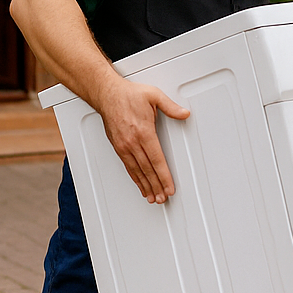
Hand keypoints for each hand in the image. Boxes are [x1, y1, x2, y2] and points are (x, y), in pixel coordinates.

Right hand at [98, 78, 190, 202]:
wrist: (107, 94)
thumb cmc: (129, 94)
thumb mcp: (154, 95)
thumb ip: (171, 107)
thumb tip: (184, 113)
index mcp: (143, 132)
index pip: (157, 160)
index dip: (164, 176)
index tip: (169, 187)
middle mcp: (132, 142)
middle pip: (147, 169)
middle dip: (156, 186)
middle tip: (163, 198)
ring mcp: (124, 146)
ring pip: (137, 171)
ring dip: (146, 186)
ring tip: (153, 197)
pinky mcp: (118, 146)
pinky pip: (128, 166)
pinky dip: (135, 178)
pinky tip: (140, 184)